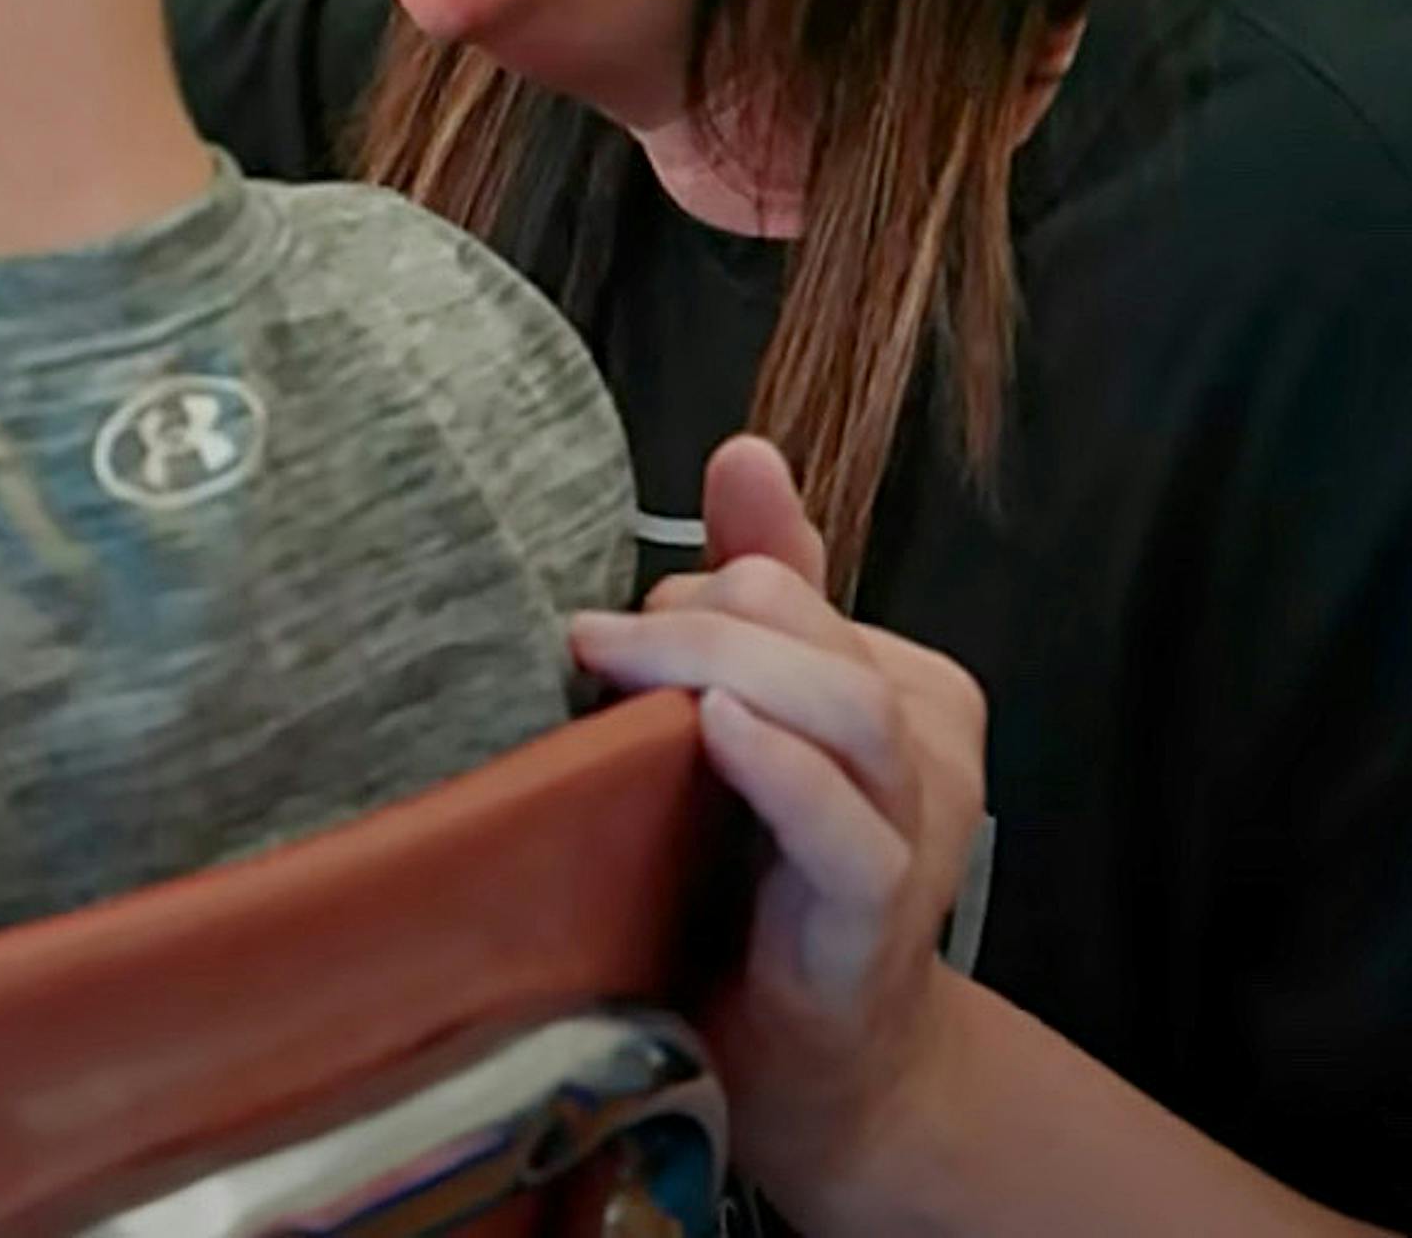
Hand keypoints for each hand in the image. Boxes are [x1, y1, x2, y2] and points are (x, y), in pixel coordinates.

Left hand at [570, 436, 992, 1223]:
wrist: (807, 1070)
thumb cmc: (755, 884)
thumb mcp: (749, 719)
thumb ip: (760, 592)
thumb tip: (747, 448)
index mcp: (900, 687)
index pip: (797, 590)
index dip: (698, 589)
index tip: (609, 629)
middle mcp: (926, 748)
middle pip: (815, 637)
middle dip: (696, 621)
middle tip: (591, 643)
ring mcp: (915, 834)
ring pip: (843, 712)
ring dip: (720, 670)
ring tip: (616, 661)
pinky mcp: (877, 920)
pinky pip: (846, 831)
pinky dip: (782, 771)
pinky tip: (717, 735)